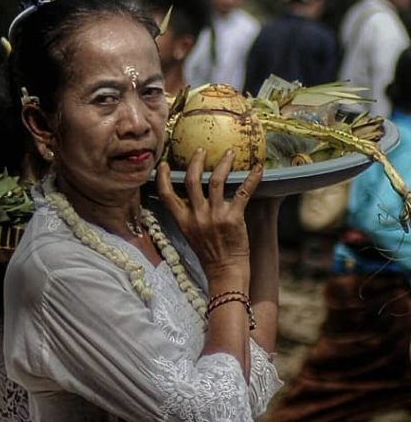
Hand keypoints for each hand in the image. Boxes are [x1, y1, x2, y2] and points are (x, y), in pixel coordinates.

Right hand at [155, 148, 262, 289]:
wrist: (225, 272)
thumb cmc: (209, 255)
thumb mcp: (190, 234)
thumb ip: (188, 216)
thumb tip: (191, 199)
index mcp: (182, 220)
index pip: (166, 194)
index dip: (164, 177)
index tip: (165, 164)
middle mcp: (196, 216)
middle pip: (192, 180)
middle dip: (196, 161)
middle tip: (201, 150)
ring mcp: (215, 216)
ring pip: (216, 181)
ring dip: (222, 163)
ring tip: (228, 153)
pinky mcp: (234, 218)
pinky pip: (242, 192)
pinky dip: (251, 178)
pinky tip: (257, 168)